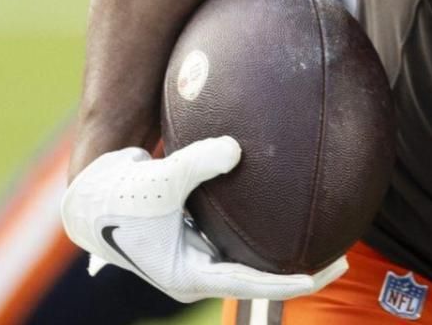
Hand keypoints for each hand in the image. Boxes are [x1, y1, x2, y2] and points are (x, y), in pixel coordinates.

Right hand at [61, 136, 347, 302]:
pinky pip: (238, 239)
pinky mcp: (197, 239)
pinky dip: (262, 231)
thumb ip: (198, 163)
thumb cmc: (120, 196)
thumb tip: (236, 148)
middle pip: (257, 277)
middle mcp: (197, 272)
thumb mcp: (160, 180)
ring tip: (327, 239)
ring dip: (281, 252)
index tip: (322, 273)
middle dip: (298, 271)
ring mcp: (198, 257)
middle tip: (342, 259)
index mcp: (188, 275)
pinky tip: (289, 211)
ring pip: (248, 260)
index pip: (250, 283)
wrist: (89, 197)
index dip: (288, 282)